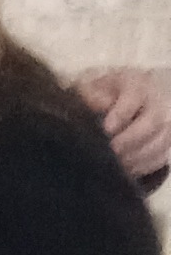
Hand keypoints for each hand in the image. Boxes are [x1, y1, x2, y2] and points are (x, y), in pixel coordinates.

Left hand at [79, 66, 170, 185]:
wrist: (128, 97)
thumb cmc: (106, 93)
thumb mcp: (95, 86)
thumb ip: (92, 94)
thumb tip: (100, 106)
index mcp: (138, 84)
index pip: (135, 96)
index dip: (121, 114)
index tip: (106, 129)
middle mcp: (158, 101)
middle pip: (154, 121)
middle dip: (131, 139)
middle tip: (111, 151)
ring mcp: (167, 121)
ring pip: (162, 141)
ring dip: (139, 156)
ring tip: (117, 165)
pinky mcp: (168, 140)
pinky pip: (163, 155)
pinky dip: (146, 166)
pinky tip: (128, 170)